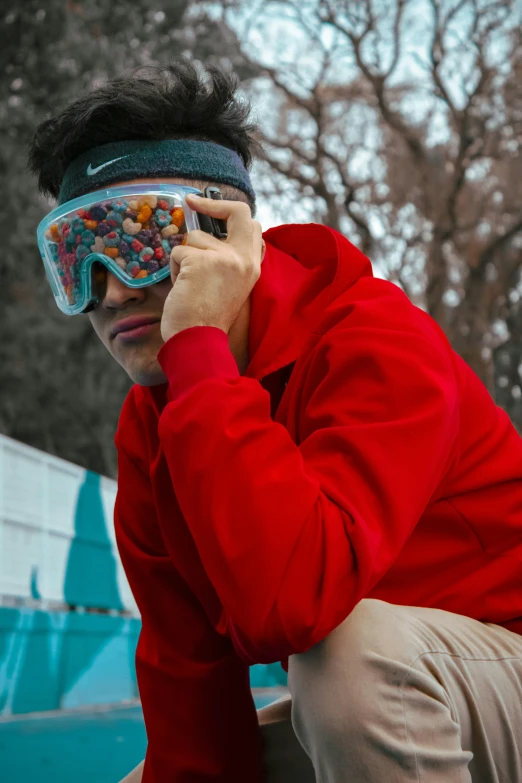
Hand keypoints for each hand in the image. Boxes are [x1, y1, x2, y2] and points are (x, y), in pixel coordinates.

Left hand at [160, 195, 264, 342]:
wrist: (199, 340)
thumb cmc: (207, 318)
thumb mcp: (231, 286)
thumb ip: (229, 260)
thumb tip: (209, 236)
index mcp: (252, 266)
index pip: (253, 225)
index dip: (231, 211)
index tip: (211, 207)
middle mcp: (243, 258)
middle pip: (238, 212)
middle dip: (213, 203)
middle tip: (191, 201)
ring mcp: (224, 258)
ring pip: (194, 238)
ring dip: (184, 258)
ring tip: (189, 284)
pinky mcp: (200, 261)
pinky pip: (177, 253)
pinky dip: (173, 269)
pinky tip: (182, 288)